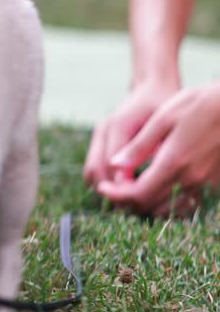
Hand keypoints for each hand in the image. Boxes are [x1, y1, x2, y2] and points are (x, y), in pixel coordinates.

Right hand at [84, 77, 178, 188]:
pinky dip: (105, 180)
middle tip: (134, 204)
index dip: (123, 188)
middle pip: (95, 172)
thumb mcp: (162, 125)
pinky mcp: (100, 140)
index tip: (139, 199)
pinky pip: (94, 167)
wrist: (152, 86)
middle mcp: (103, 130)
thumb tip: (136, 178)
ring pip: (91, 172)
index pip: (110, 167)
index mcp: (118, 125)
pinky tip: (126, 185)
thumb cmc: (163, 103)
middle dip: (112, 192)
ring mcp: (99, 134)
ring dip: (106, 188)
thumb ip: (147, 150)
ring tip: (129, 197)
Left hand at [96, 83, 219, 215]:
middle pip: (152, 204)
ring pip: (170, 207)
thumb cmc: (198, 104)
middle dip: (128, 200)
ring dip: (148, 202)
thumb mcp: (163, 118)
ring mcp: (204, 183)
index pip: (139, 194)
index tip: (103, 188)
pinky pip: (187, 201)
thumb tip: (115, 165)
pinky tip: (158, 185)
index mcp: (173, 162)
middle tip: (114, 189)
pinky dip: (168, 200)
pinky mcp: (214, 182)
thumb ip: (139, 146)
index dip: (117, 195)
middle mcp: (190, 178)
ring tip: (132, 188)